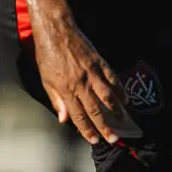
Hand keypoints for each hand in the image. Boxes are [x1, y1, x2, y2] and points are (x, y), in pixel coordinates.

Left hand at [29, 11, 141, 145]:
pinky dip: (120, 90)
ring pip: (107, 96)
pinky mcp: (100, 63)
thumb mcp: (45, 80)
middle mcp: (81, 84)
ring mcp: (92, 73)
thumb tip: (63, 119)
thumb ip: (56, 100)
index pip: (78, 116)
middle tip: (113, 138)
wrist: (56, 31)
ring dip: (116, 111)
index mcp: (66, 90)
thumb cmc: (47, 55)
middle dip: (104, 127)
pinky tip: (125, 99)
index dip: (87, 130)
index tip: (94, 140)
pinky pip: (113, 79)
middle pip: (95, 110)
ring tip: (123, 121)